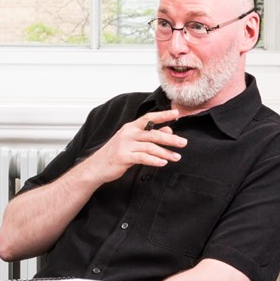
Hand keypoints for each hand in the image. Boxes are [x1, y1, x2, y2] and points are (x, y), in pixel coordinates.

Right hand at [67, 110, 187, 184]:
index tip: (176, 113)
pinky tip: (163, 163)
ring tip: (176, 157)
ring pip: (150, 147)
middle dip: (170, 138)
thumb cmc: (115, 154)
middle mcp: (128, 134)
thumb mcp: (131, 142)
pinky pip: (143, 158)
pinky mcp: (123, 157)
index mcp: (130, 128)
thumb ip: (149, 135)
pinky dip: (154, 160)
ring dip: (165, 152)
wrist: (96, 167)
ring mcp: (125, 145)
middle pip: (153, 133)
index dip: (163, 115)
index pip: (149, 118)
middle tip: (183, 142)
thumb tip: (168, 129)